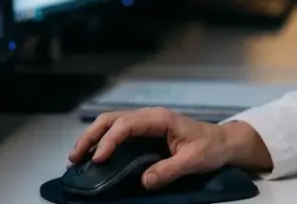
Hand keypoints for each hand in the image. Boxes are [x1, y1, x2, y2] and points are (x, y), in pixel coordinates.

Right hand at [69, 108, 271, 188]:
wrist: (223, 142)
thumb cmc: (211, 147)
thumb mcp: (193, 160)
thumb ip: (169, 170)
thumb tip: (144, 180)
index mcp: (159, 119)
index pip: (125, 124)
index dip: (109, 140)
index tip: (98, 158)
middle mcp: (148, 117)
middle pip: (111, 119)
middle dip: (90, 136)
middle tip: (74, 157)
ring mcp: (145, 123)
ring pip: (111, 124)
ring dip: (92, 138)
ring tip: (77, 157)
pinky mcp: (144, 133)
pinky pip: (118, 133)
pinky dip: (102, 142)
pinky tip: (93, 156)